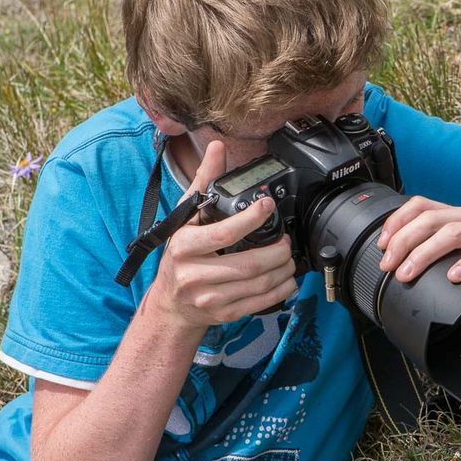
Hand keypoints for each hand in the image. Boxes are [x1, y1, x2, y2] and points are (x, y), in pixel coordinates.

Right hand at [144, 141, 297, 329]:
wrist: (170, 303)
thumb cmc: (180, 254)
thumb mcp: (186, 216)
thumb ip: (204, 181)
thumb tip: (217, 147)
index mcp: (185, 246)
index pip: (225, 233)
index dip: (252, 218)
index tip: (268, 205)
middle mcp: (194, 274)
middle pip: (248, 263)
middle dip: (277, 251)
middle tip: (286, 241)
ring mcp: (209, 297)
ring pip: (257, 284)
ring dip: (283, 270)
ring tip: (289, 258)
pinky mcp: (222, 314)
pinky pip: (258, 303)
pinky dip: (279, 291)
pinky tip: (286, 280)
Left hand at [376, 197, 460, 298]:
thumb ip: (456, 261)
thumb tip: (417, 280)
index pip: (424, 206)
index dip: (398, 222)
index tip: (381, 246)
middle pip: (432, 218)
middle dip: (403, 241)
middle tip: (388, 266)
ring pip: (454, 230)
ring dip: (425, 252)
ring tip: (408, 273)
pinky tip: (454, 276)